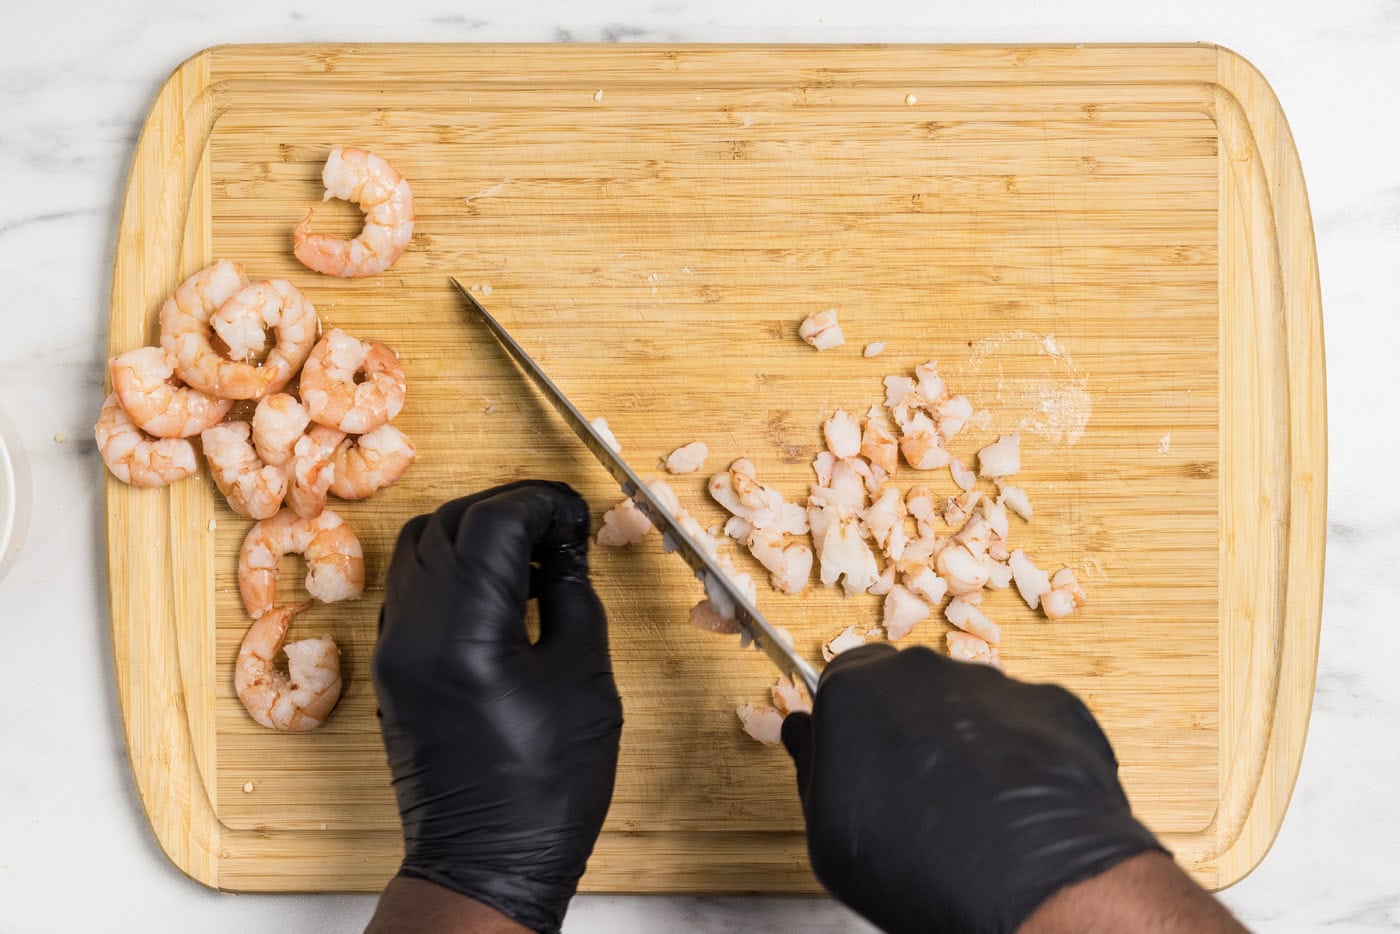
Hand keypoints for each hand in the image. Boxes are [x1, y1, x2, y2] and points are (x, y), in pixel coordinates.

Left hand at [372, 481, 622, 933]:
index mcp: (466, 635)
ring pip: (418, 545)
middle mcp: (413, 631)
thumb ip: (574, 598)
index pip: (490, 522)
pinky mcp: (390, 666)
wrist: (485, 863)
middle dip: (507, 507)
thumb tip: (566, 547)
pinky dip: (449, 564)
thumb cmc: (548, 787)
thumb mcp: (584, 682)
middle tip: (558, 525)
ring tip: (528, 554)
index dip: (540, 502)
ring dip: (472, 530)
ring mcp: (392, 648)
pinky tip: (496, 588)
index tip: (576, 512)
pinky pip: (408, 585)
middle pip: (447, 521)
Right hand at [781, 645, 1162, 933]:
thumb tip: (804, 731)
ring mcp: (994, 683)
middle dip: (908, 727)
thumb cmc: (913, 864)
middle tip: (915, 790)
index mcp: (855, 689)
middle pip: (907, 686)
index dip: (850, 723)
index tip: (857, 757)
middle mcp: (924, 671)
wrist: (1028, 883)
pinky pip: (1027, 723)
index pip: (841, 682)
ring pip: (968, 702)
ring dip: (966, 741)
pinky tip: (1017, 804)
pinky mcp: (1053, 704)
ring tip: (973, 806)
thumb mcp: (826, 830)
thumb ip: (811, 765)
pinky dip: (1023, 755)